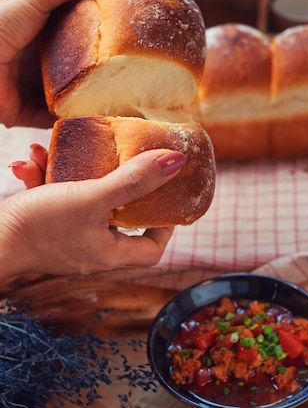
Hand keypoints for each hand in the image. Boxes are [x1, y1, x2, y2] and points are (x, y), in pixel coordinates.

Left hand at [0, 0, 134, 127]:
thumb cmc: (0, 25)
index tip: (133, 35)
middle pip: (83, 70)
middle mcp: (46, 63)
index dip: (106, 34)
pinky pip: (64, 120)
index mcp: (46, 34)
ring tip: (125, 99)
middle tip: (135, 73)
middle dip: (105, 74)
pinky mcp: (36, 114)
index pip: (83, 34)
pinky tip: (101, 117)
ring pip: (77, 98)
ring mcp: (42, 90)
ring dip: (95, 100)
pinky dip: (79, 121)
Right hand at [0, 149, 185, 276]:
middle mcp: (91, 252)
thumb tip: (174, 162)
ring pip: (83, 205)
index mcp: (110, 253)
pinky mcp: (45, 230)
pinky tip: (33, 161)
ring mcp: (67, 242)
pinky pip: (56, 203)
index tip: (165, 199)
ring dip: (74, 175)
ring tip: (56, 154)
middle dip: (118, 190)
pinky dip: (47, 180)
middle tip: (124, 167)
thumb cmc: (41, 225)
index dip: (165, 227)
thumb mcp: (91, 196)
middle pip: (121, 223)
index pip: (152, 250)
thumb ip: (132, 180)